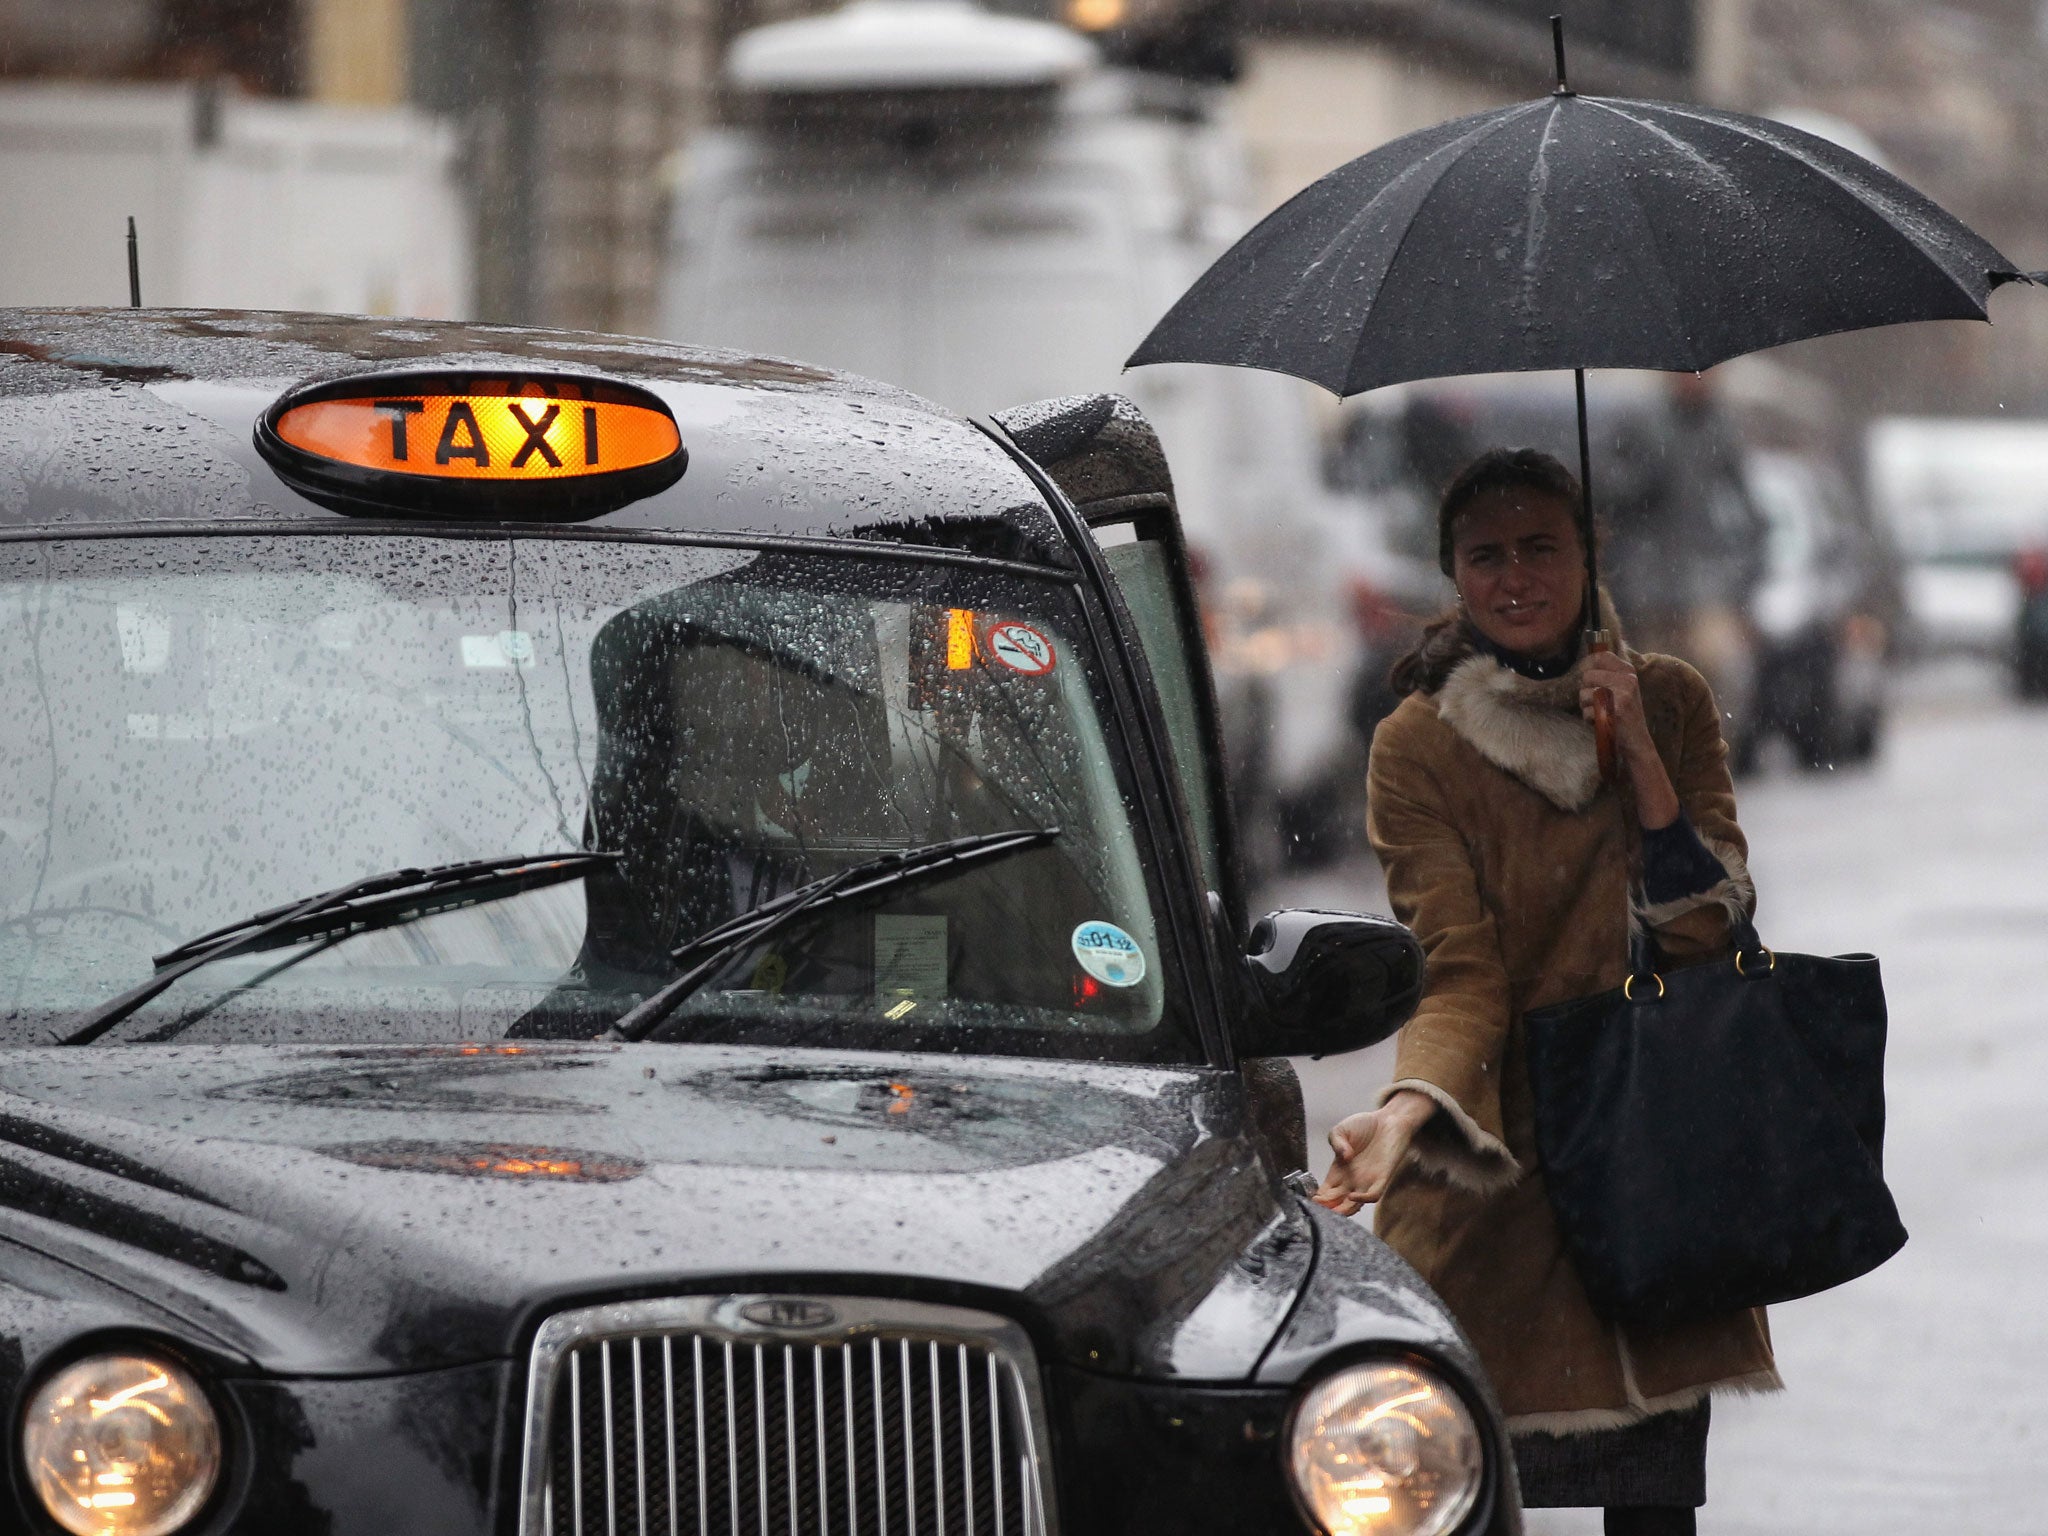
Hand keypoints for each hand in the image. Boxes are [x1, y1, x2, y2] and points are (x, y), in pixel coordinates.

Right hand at [1313, 1089, 1436, 1215]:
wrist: (1389, 1120)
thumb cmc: (1365, 1125)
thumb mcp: (1341, 1131)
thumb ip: (1336, 1142)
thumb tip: (1342, 1156)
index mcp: (1338, 1171)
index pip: (1325, 1193)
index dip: (1318, 1199)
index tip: (1311, 1199)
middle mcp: (1351, 1180)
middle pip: (1337, 1204)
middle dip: (1327, 1208)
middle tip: (1319, 1207)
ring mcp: (1366, 1181)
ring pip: (1353, 1206)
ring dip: (1343, 1211)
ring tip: (1332, 1209)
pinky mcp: (1382, 1177)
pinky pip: (1373, 1195)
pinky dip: (1362, 1199)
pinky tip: (1351, 1195)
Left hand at [1579, 650, 1654, 761]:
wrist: (1637, 742)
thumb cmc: (1625, 715)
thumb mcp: (1624, 689)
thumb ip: (1608, 675)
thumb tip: (1585, 661)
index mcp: (1629, 673)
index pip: (1602, 656)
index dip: (1588, 664)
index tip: (1587, 676)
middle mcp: (1627, 681)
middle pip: (1587, 676)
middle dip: (1585, 691)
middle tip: (1596, 702)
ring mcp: (1621, 695)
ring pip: (1583, 694)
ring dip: (1586, 706)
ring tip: (1600, 713)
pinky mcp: (1614, 711)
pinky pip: (1587, 711)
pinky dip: (1589, 719)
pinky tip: (1601, 722)